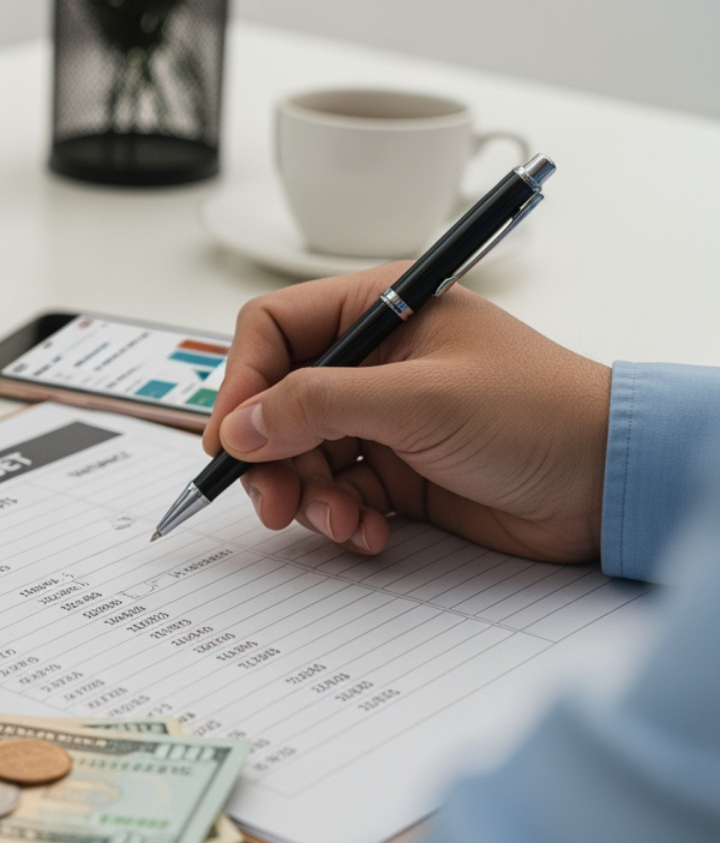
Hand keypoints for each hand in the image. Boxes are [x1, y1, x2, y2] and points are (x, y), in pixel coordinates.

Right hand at [203, 263, 611, 562]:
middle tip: (274, 502)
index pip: (273, 331)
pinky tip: (369, 531)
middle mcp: (373, 360)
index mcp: (380, 311)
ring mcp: (382, 418)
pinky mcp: (396, 471)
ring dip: (307, 495)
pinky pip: (334, 493)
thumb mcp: (420, 399)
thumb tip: (241, 425)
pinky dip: (339, 517)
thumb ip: (319, 405)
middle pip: (276, 402)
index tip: (232, 439)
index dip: (243, 383)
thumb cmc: (542, 414)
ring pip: (298, 455)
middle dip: (270, 456)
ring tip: (340, 521)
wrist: (609, 484)